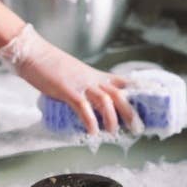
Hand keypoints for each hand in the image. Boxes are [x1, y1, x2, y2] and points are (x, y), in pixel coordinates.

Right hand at [0, 25, 136, 133]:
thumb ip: (85, 88)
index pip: (124, 83)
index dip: (140, 92)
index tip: (153, 103)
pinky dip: (90, 120)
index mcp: (96, 76)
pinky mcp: (67, 90)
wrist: (33, 54)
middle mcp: (92, 79)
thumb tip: (91, 106)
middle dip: (130, 112)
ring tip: (112, 132)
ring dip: (112, 118)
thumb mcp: (76, 75)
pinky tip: (92, 131)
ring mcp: (81, 84)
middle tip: (137, 128)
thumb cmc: (51, 66)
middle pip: (119, 94)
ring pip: (105, 100)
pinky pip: (83, 107)